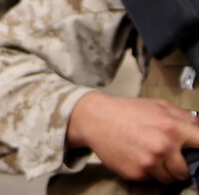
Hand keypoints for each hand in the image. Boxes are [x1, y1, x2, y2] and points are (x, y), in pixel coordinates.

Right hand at [67, 91, 198, 183]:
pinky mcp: (136, 173)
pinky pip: (149, 179)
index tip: (197, 154)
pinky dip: (145, 171)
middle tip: (166, 156)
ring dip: (162, 170)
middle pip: (185, 171)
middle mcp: (163, 147)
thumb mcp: (158, 105)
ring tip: (149, 155)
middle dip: (177, 165)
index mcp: (172, 129)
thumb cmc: (127, 111)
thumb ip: (183, 117)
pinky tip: (135, 157)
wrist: (95, 119)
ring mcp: (149, 163)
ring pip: (168, 178)